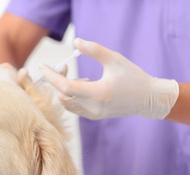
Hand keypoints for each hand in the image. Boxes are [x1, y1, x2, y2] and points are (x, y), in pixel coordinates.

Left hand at [39, 38, 178, 119]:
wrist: (148, 99)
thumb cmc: (133, 77)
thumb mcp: (115, 59)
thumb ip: (95, 50)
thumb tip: (75, 42)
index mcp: (98, 93)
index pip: (65, 86)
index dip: (51, 76)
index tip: (42, 66)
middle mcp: (93, 108)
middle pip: (62, 95)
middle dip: (57, 80)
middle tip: (63, 66)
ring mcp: (93, 114)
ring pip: (66, 103)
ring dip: (63, 88)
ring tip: (74, 74)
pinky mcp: (94, 117)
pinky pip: (73, 107)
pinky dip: (70, 96)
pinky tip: (82, 85)